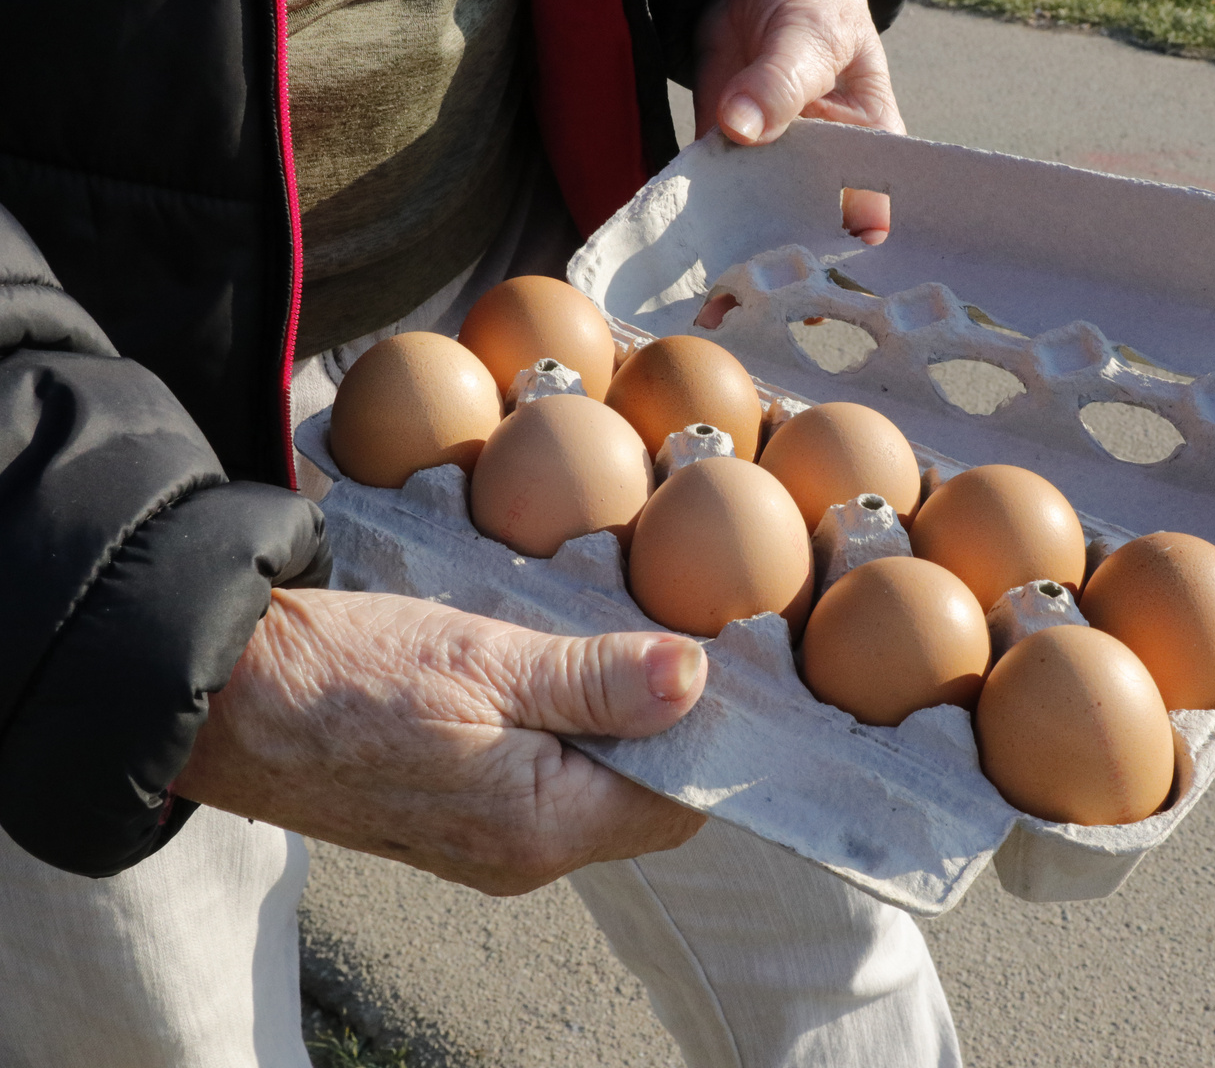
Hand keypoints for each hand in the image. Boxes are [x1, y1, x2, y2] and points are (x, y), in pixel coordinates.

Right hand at [173, 589, 707, 894]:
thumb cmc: (347, 677)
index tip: (711, 660)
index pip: (678, 802)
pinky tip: (543, 673)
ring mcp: (485, 844)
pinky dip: (560, 730)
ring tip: (595, 645)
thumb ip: (596, 679)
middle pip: (641, 798)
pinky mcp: (455, 819)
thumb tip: (695, 679)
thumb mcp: (485, 660)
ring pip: (592, 786)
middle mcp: (522, 855)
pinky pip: (541, 782)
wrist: (226, 698)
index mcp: (542, 828)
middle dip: (659, 726)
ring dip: (608, 721)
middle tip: (652, 635)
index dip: (705, 733)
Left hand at [694, 0, 904, 243]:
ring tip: (721, 265)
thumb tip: (740, 126)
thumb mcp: (810, 35)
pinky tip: (692, 227)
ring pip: (758, 207)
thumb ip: (781, 81)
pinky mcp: (727, 148)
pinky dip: (700, 201)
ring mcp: (773, 158)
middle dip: (785, 243)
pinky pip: (713, 180)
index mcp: (869, 139)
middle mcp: (823, 161)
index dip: (850, 237)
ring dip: (737, 231)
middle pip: (809, 216)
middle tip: (762, 274)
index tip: (824, 265)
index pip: (869, 198)